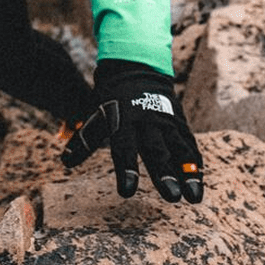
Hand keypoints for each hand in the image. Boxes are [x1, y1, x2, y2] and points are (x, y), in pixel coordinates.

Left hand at [61, 60, 202, 202]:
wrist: (137, 66)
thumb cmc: (111, 97)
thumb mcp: (96, 113)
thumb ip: (84, 139)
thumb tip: (65, 162)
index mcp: (123, 119)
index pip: (123, 148)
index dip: (125, 170)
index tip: (127, 191)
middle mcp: (147, 121)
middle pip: (156, 150)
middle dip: (164, 173)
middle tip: (171, 196)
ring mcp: (166, 120)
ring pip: (179, 149)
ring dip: (187, 173)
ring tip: (193, 197)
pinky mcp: (179, 121)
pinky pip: (189, 144)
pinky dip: (194, 164)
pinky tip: (198, 185)